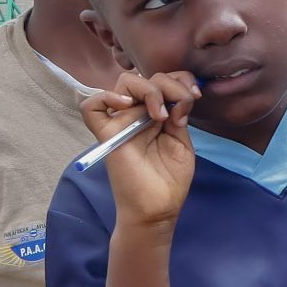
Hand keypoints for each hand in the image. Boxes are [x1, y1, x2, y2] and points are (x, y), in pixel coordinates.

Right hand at [82, 71, 198, 230]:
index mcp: (156, 114)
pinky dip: (106, 98)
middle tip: (181, 110)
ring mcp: (120, 123)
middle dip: (171, 86)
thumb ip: (178, 116)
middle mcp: (137, 114)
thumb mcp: (182, 142)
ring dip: (150, 90)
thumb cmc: (169, 179)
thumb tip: (175, 100)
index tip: (195, 96)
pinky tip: (128, 107)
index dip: (181, 80)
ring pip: (124, 83)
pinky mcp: (106, 135)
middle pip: (146, 77)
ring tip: (161, 115)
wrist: (158, 209)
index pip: (163, 79)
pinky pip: (91, 107)